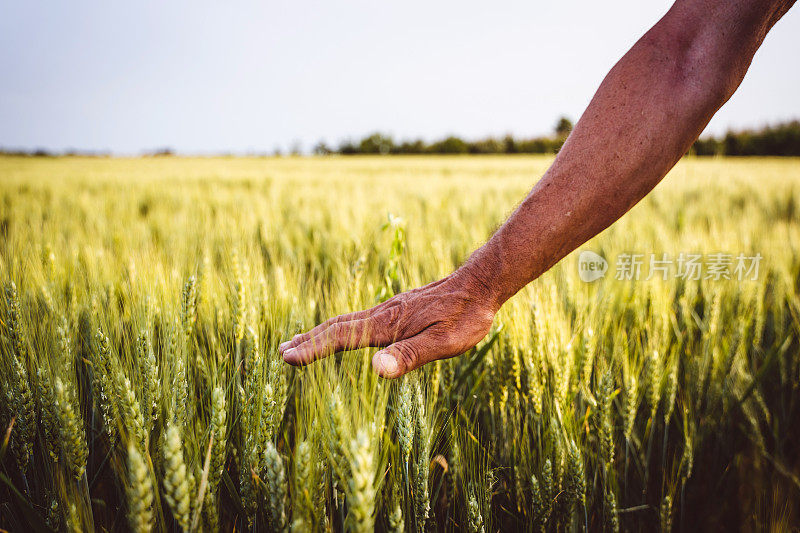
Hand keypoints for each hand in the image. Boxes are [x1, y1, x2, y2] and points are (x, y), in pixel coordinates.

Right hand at [279, 267, 497, 378]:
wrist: (481, 284)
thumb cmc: (466, 316)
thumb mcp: (443, 342)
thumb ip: (409, 356)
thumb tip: (376, 370)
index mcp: (388, 325)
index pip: (340, 337)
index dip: (313, 349)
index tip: (287, 358)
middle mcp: (384, 314)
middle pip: (336, 327)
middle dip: (308, 340)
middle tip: (281, 352)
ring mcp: (391, 309)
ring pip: (347, 321)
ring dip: (320, 333)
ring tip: (301, 342)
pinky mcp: (400, 308)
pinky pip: (360, 319)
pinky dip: (341, 328)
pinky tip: (345, 333)